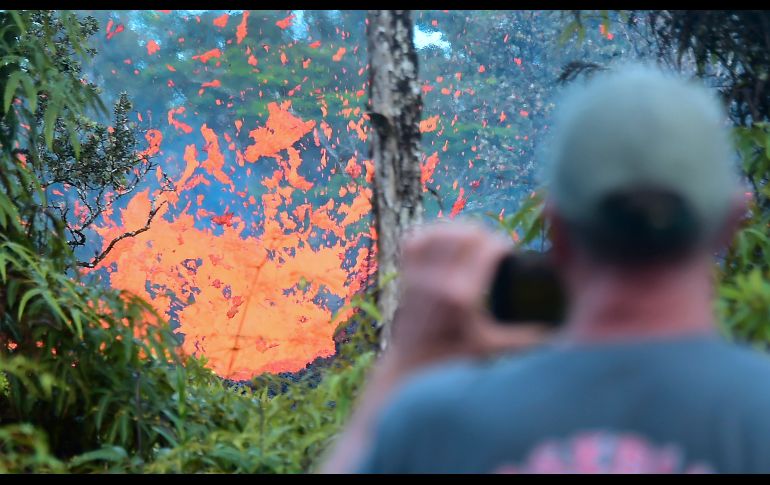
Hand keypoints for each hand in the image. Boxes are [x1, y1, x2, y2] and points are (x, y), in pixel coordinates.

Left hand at [383, 221, 548, 372]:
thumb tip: (559, 332)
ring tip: (474, 244)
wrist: (413, 364)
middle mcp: (437, 280)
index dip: (504, 245)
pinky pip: (417, 239)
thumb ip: (525, 338)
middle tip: (494, 250)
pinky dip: (432, 235)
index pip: (488, 247)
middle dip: (486, 236)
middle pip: (468, 233)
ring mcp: (418, 275)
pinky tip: (446, 241)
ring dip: (461, 232)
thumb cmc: (455, 358)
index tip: (509, 256)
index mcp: (462, 295)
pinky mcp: (405, 273)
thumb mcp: (492, 348)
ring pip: (442, 231)